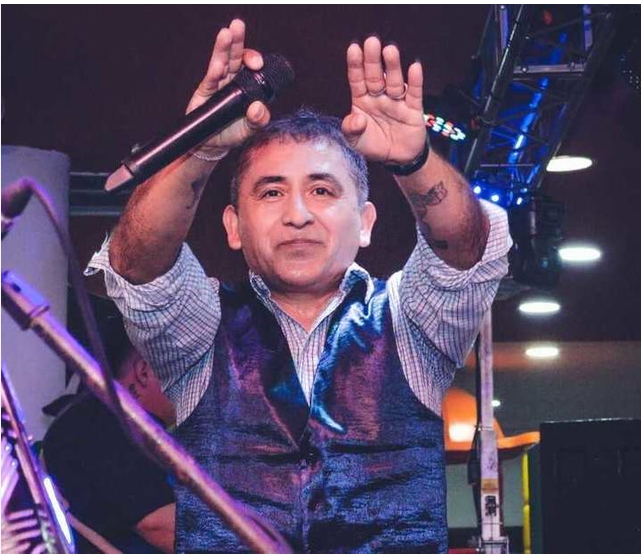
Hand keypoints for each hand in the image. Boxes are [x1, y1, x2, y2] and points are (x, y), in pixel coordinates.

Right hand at [186, 19, 270, 156]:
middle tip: (238, 25)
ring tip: (226, 33)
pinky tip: (218, 65)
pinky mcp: (206, 91)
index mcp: (247, 84)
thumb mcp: (251, 129)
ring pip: (222, 61)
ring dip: (223, 47)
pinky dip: (215, 71)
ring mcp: (219, 83)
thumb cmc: (234, 133)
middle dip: (237, 40)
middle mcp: (233, 79)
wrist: (214, 144)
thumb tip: (258, 107)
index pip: (251, 65)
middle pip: (236, 56)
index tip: (257, 63)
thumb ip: (258, 120)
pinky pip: (211, 78)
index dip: (253, 60)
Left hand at [342, 36, 425, 164]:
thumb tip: (356, 119)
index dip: (356, 65)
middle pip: (376, 76)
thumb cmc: (373, 145)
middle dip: (373, 60)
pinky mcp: (413, 109)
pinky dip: (415, 81)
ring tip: (390, 50)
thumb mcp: (355, 142)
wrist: (397, 159)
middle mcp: (379, 97)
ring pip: (395, 82)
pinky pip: (414, 94)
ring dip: (393, 67)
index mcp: (362, 101)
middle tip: (371, 41)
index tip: (354, 49)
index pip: (357, 80)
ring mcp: (396, 102)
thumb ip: (351, 130)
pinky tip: (414, 68)